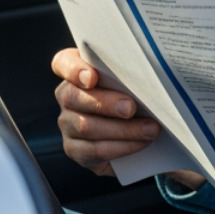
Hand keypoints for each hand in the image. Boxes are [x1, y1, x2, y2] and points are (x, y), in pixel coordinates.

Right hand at [51, 48, 167, 178]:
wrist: (136, 126)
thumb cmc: (134, 92)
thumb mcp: (131, 77)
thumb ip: (129, 71)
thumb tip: (145, 77)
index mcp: (75, 69)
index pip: (63, 62)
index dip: (74, 69)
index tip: (92, 77)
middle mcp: (66, 95)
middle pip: (73, 97)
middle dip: (106, 104)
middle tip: (131, 108)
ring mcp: (67, 124)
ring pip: (86, 127)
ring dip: (123, 129)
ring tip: (150, 129)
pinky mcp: (75, 149)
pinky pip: (95, 150)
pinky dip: (122, 147)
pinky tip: (141, 142)